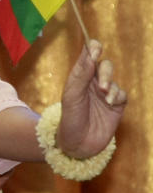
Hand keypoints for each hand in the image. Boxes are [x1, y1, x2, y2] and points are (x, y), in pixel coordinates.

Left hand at [56, 40, 126, 158]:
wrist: (78, 143)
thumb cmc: (70, 117)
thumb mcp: (72, 95)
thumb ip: (81, 74)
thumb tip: (90, 54)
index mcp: (79, 76)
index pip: (88, 55)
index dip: (93, 48)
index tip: (95, 49)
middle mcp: (92, 82)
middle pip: (105, 65)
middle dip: (105, 72)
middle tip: (100, 84)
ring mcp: (105, 94)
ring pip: (114, 79)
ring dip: (110, 84)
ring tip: (104, 95)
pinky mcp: (116, 106)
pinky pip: (122, 94)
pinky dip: (117, 96)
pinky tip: (110, 103)